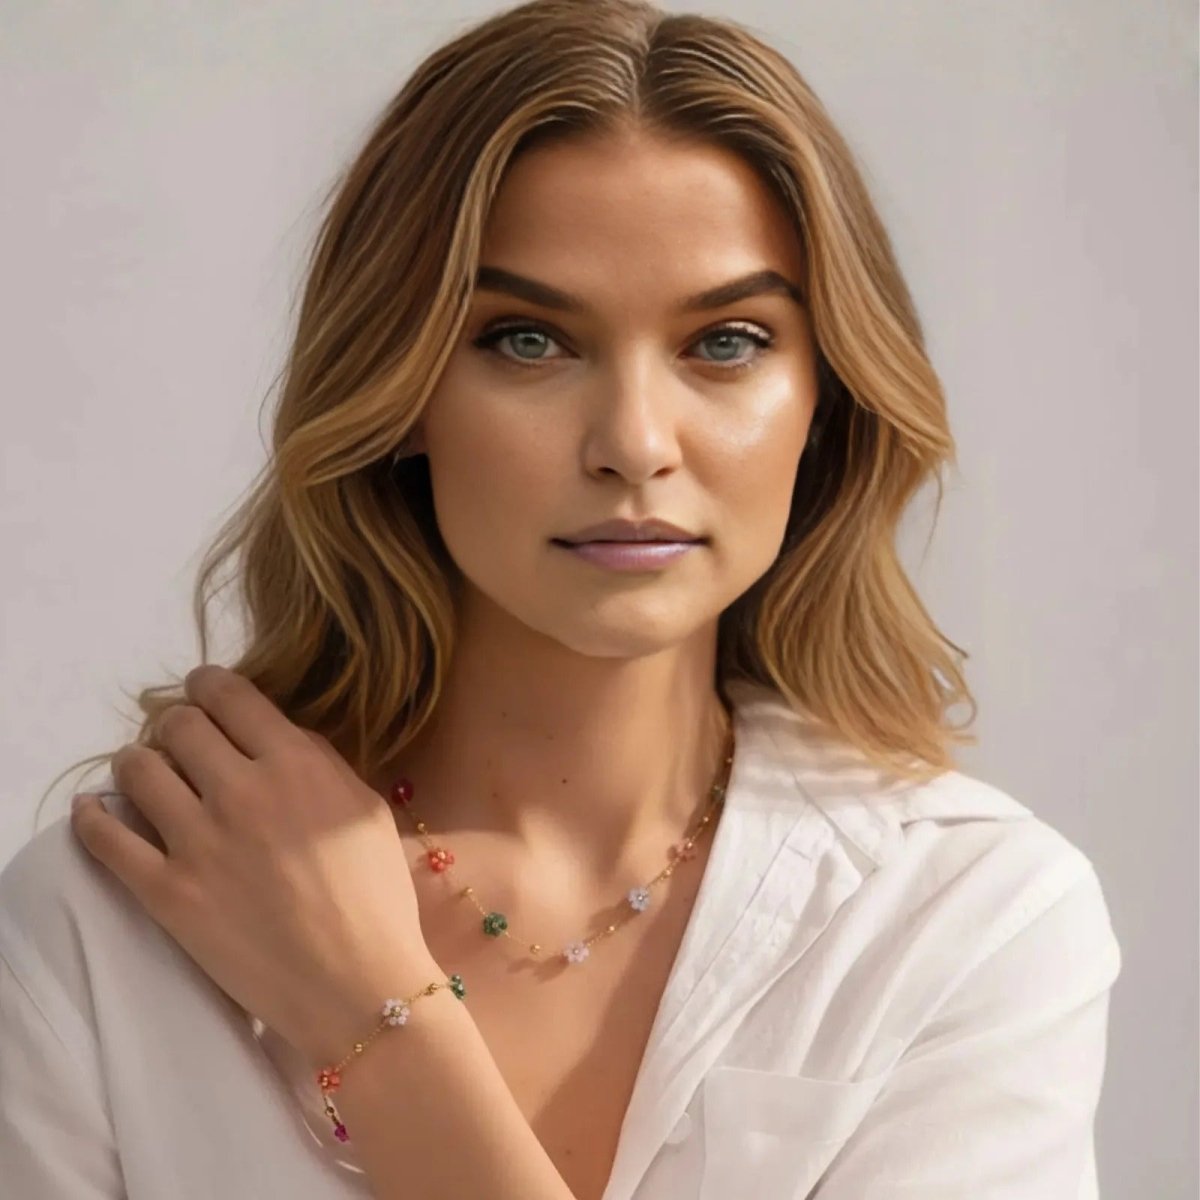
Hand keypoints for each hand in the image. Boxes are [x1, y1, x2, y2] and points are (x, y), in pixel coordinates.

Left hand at [71, 665, 435, 1065]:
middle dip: (176, 723)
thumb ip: (321, 762)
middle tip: (181, 739)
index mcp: (295, 764)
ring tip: (146, 772)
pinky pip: (106, 840)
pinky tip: (93, 810)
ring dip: (137, 761)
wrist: (357, 985)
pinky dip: (92, 817)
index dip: (210, 684)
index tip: (204, 692)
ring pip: (137, 769)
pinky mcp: (167, 893)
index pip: (230, 693)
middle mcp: (241, 790)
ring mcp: (197, 842)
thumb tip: (275, 737)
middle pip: (179, 724)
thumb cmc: (376, 897)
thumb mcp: (365, 809)